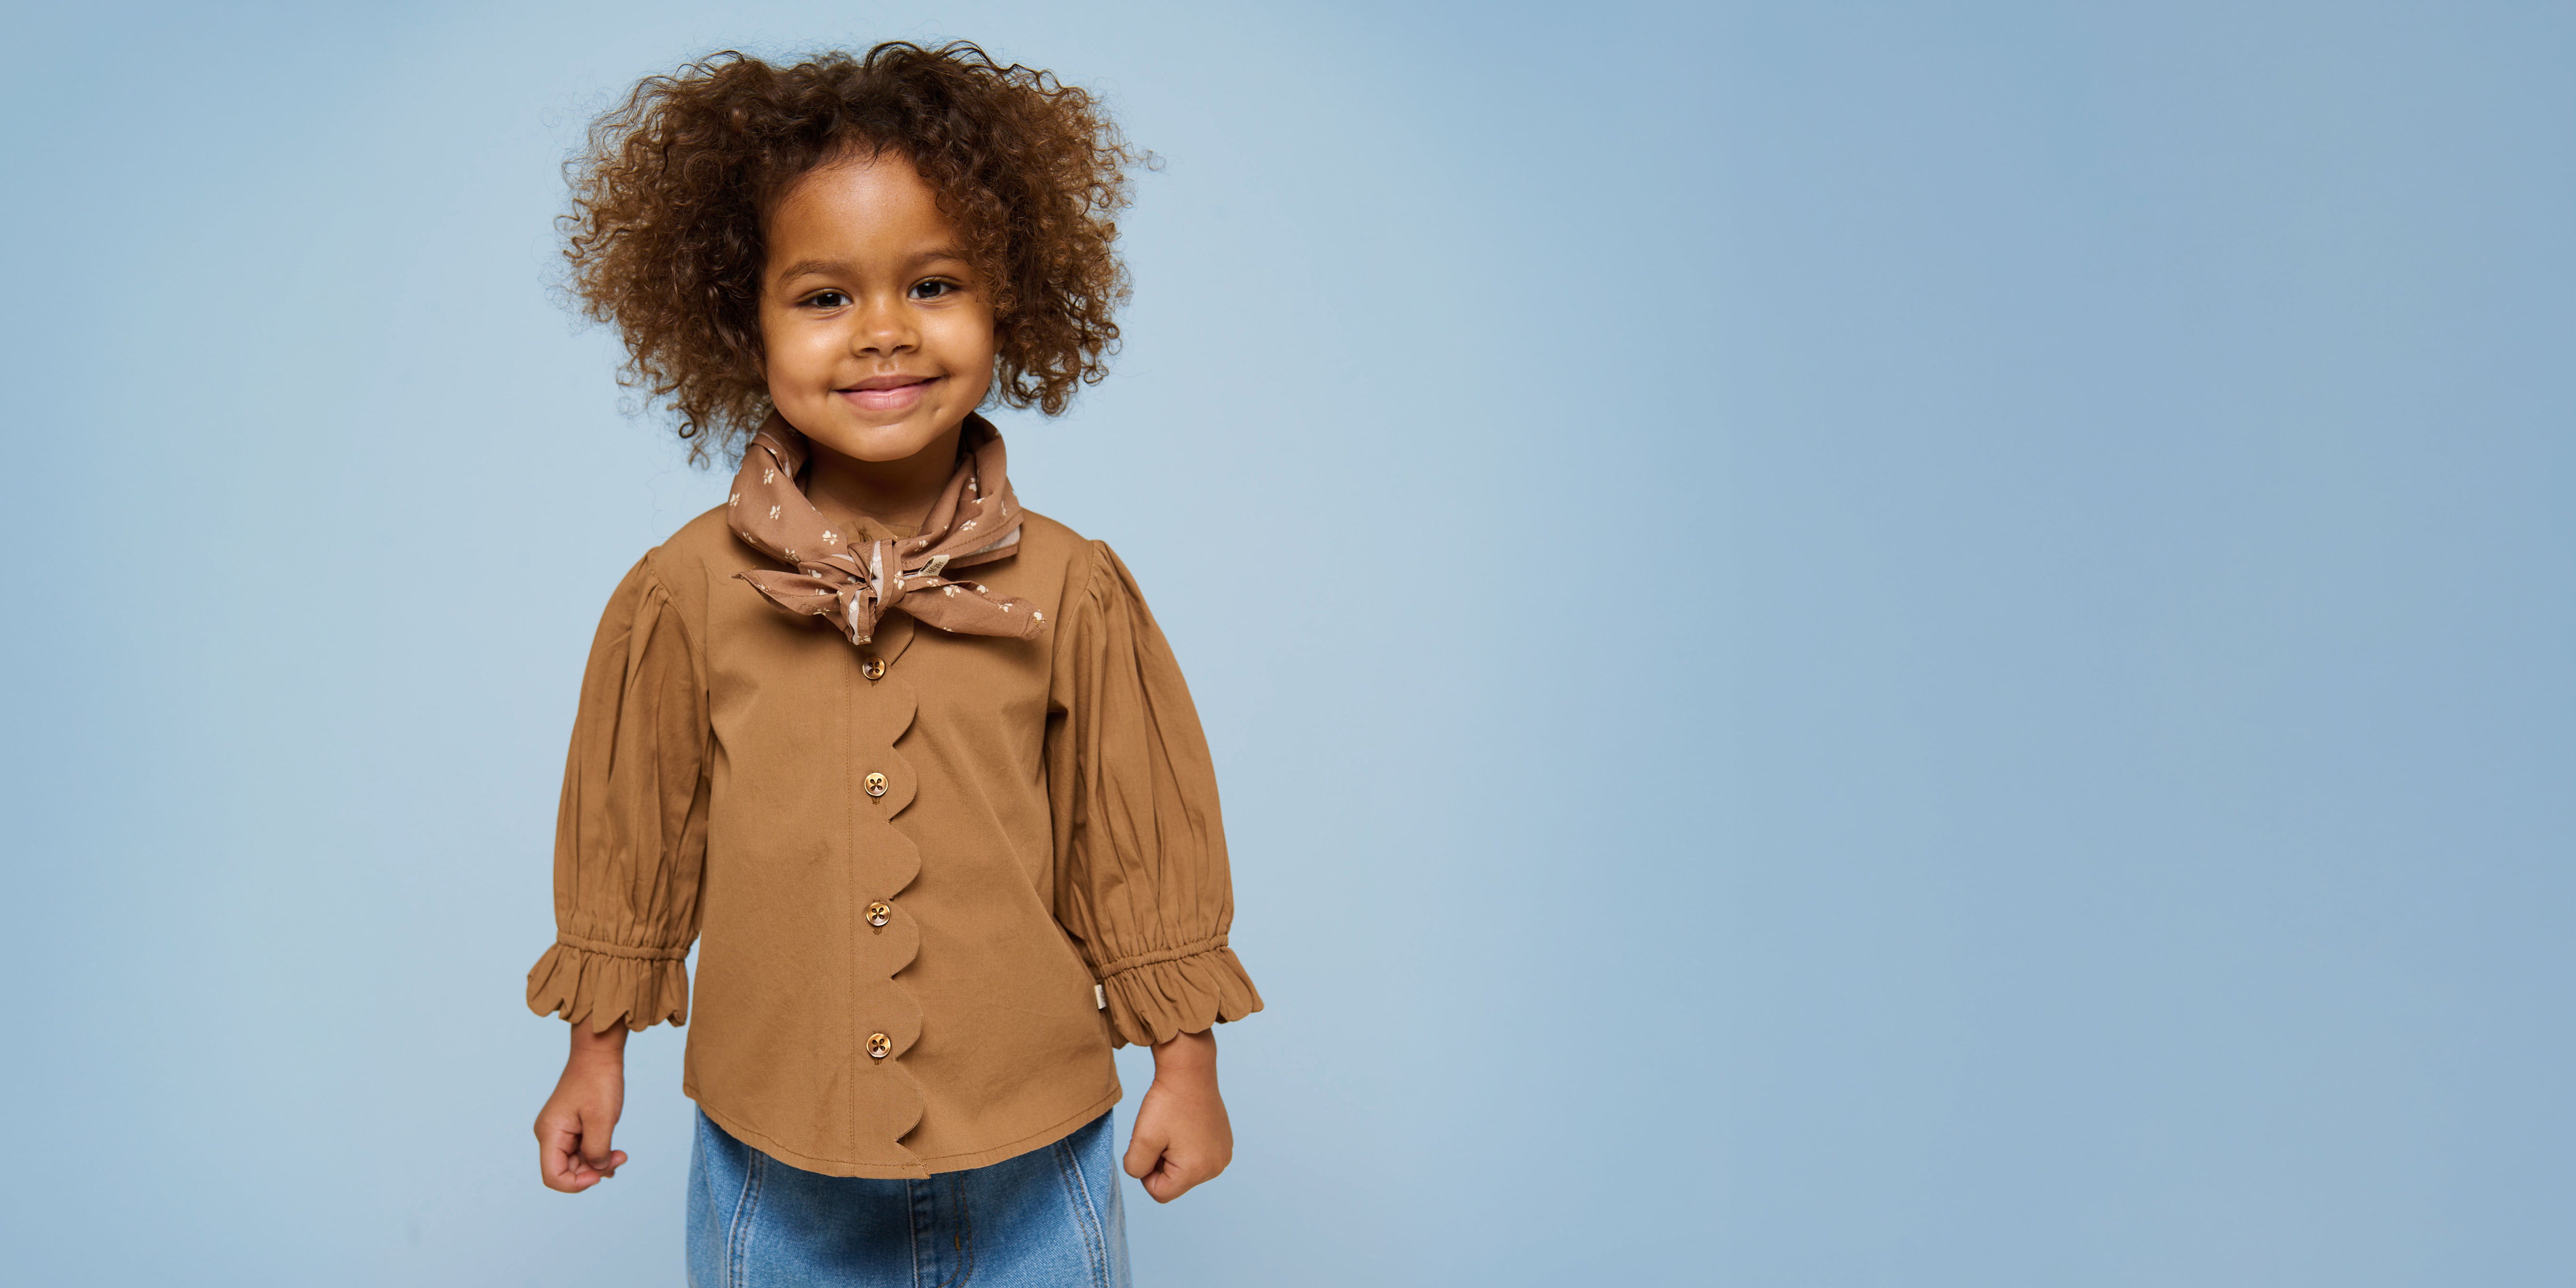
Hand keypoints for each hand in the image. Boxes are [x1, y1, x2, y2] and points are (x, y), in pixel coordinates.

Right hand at [534, 1023, 629, 1192]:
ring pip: (577, 1163)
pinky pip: (582, 1151)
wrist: (599, 1054)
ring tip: (621, 1155)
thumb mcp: (601, 1119)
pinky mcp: (572, 1128)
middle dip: (593, 1171)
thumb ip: (597, 1150)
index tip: (601, 1174)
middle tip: (620, 1157)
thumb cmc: (598, 1081)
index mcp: (550, 1133)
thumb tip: (598, 1170)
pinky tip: (614, 1155)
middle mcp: (551, 1135)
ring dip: (598, 1163)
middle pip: (566, 1171)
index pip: (553, 1177)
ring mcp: (561, 1132)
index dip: (576, 1184)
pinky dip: (597, 1155)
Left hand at [1123, 1028, 1231, 1202]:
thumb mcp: (1142, 1138)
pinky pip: (1198, 1157)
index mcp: (1196, 1170)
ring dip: (1173, 1155)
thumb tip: (1143, 1174)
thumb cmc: (1167, 1102)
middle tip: (1163, 1133)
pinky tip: (1186, 1125)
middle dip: (1161, 1163)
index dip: (1146, 1171)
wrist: (1190, 1071)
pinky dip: (1187, 1146)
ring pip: (1185, 1171)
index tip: (1151, 1144)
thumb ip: (1135, 1167)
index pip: (1160, 1192)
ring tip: (1175, 1128)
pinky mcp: (1224, 1144)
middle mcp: (1216, 1167)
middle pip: (1174, 1182)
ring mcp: (1223, 1155)